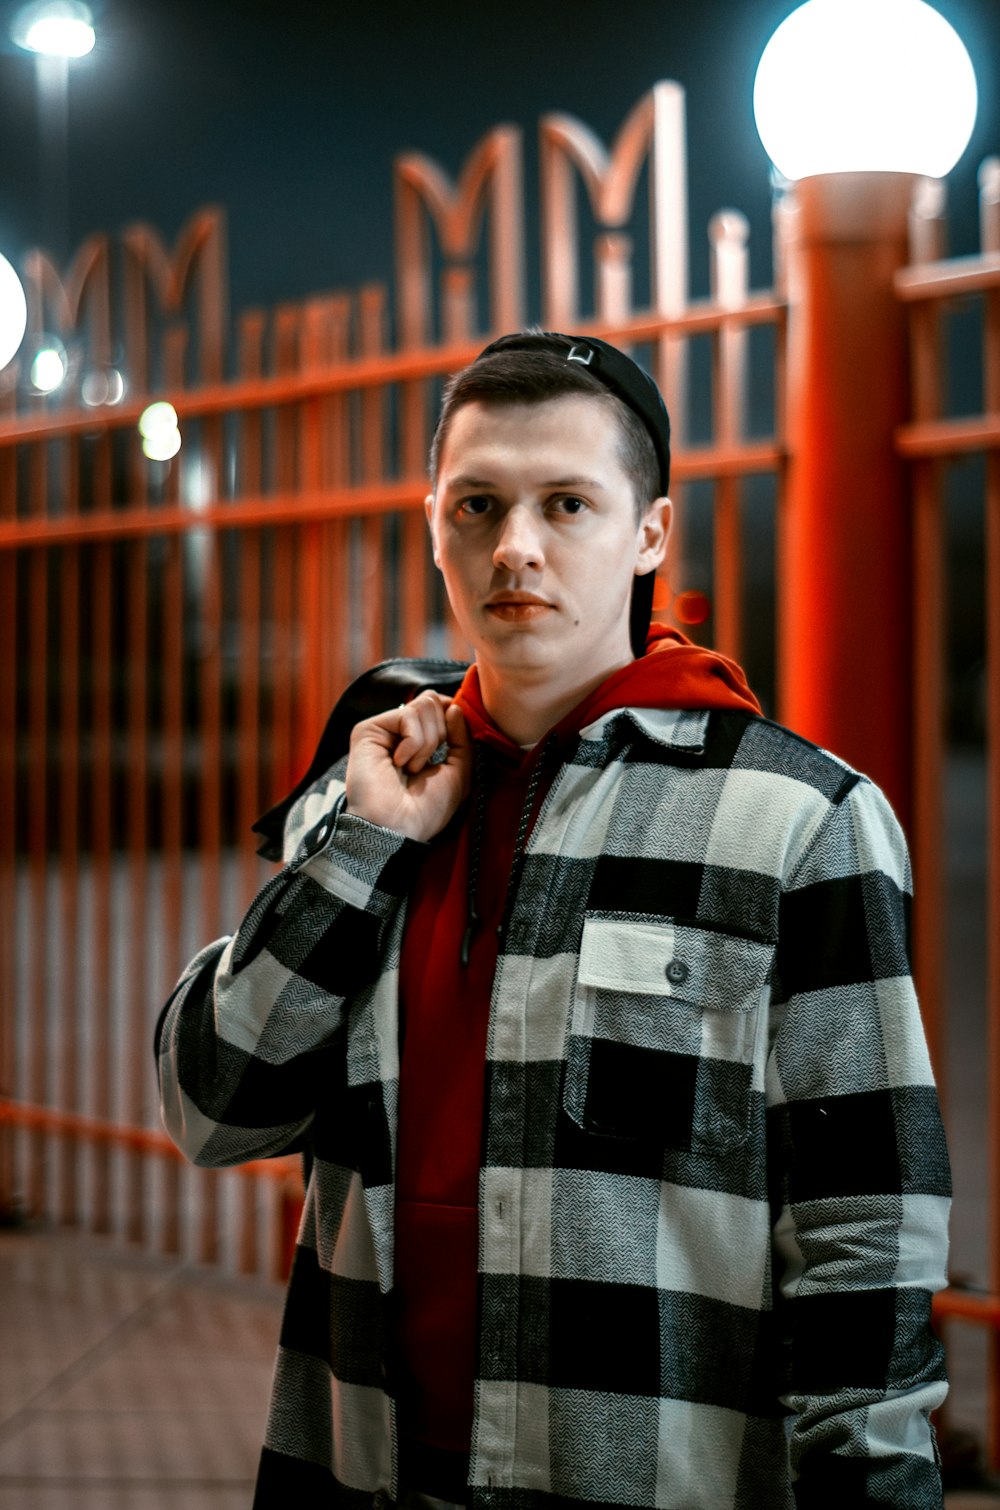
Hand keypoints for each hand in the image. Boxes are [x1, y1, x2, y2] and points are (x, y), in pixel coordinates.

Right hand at [344, 692, 471, 842]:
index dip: (453, 716)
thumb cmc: (426, 809)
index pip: (441, 705)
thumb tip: (453, 706)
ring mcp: (384, 729)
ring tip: (411, 768)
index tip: (452, 743)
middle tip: (426, 764)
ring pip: (424, 704)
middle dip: (441, 734)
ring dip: (427, 743)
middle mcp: (400, 732)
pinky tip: (398, 764)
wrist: (398, 828)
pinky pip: (407, 715)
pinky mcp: (368, 729)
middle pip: (433, 699)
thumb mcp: (459, 772)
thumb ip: (462, 738)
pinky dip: (413, 744)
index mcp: (420, 740)